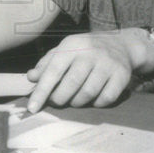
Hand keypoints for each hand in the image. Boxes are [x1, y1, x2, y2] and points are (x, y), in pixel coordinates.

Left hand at [25, 29, 145, 112]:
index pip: (54, 70)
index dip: (42, 91)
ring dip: (77, 103)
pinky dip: (96, 104)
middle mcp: (91, 52)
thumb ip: (47, 63)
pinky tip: (92, 99)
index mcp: (73, 45)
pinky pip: (106, 98)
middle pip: (71, 84)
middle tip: (56, 101)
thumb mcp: (65, 49)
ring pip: (88, 93)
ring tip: (73, 100)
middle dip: (59, 99)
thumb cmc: (85, 50)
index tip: (32, 108)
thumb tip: (31, 77)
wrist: (121, 44)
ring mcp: (108, 63)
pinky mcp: (122, 75)